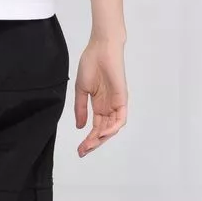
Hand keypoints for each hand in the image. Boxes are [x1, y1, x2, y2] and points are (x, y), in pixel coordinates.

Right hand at [74, 35, 127, 156]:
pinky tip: (102, 134)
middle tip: (83, 151)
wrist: (100, 48)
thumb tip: (79, 127)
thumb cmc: (91, 64)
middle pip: (103, 131)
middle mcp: (109, 107)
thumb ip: (81, 109)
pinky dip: (113, 128)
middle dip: (93, 143)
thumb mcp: (81, 90)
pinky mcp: (122, 98)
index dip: (88, 140)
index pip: (95, 128)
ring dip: (102, 138)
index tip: (79, 150)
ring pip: (112, 128)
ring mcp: (116, 103)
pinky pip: (120, 118)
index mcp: (99, 105)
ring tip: (90, 144)